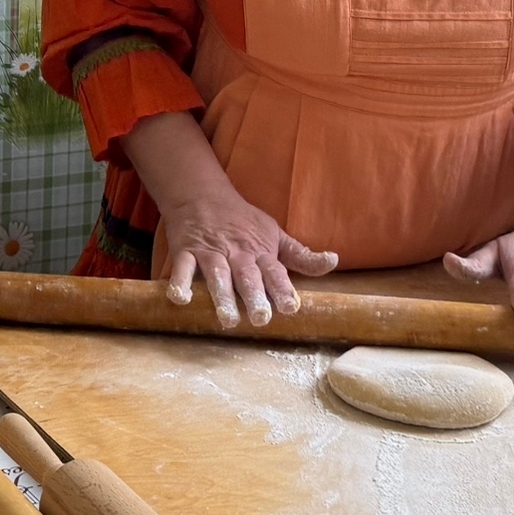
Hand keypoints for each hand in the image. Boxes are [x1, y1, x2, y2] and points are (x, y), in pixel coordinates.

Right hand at [120, 109, 336, 328]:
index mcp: (260, 252)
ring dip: (222, 296)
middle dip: (254, 296)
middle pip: (247, 276)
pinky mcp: (185, 252)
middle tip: (261, 318)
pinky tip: (179, 299)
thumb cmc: (243, 221)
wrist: (202, 195)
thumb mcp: (275, 235)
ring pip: (217, 275)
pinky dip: (179, 283)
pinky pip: (182, 269)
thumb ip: (301, 256)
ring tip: (227, 319)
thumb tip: (334, 261)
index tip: (292, 308)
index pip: (274, 272)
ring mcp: (210, 253)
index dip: (283, 289)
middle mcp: (237, 254)